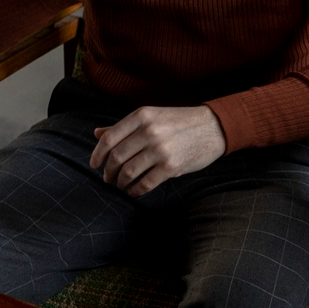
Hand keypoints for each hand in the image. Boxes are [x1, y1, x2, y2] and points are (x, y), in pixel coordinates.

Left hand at [90, 106, 225, 195]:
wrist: (214, 127)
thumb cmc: (180, 122)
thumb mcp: (152, 117)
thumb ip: (125, 126)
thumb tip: (97, 133)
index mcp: (142, 116)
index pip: (109, 138)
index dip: (97, 154)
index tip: (94, 164)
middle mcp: (149, 131)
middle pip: (116, 158)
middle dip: (108, 172)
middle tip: (108, 178)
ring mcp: (160, 149)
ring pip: (128, 172)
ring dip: (120, 183)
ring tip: (121, 185)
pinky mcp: (171, 166)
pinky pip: (145, 184)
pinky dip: (135, 190)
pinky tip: (134, 191)